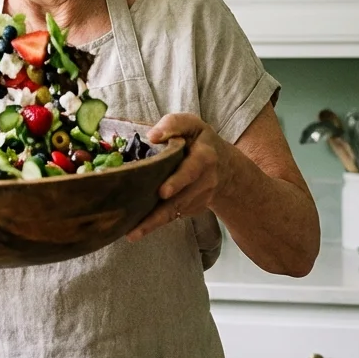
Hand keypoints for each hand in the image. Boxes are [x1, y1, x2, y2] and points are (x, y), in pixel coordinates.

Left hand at [126, 113, 232, 241]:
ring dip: (153, 224)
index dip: (178, 181)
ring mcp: (199, 198)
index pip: (191, 170)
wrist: (226, 168)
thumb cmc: (201, 142)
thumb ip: (174, 124)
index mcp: (204, 157)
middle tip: (139, 225)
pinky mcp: (193, 208)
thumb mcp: (192, 125)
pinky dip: (156, 223)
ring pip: (175, 212)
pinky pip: (173, 216)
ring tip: (132, 234)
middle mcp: (204, 181)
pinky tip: (137, 230)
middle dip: (159, 213)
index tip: (163, 192)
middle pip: (180, 199)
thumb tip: (152, 136)